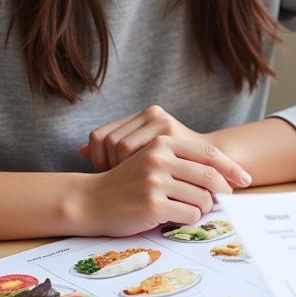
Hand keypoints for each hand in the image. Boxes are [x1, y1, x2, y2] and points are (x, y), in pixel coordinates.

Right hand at [79, 135, 250, 235]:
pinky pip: (188, 215)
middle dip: (223, 191)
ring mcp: (155, 182)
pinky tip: (176, 217)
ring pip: (202, 199)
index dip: (231, 167)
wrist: (91, 201)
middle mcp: (160, 159)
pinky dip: (190, 219)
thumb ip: (184, 164)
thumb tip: (225, 180)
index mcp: (163, 143)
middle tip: (225, 201)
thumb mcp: (154, 161)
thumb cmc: (129, 183)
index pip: (208, 153)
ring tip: (191, 209)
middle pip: (210, 176)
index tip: (246, 179)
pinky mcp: (152, 205)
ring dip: (203, 209)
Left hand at [81, 104, 205, 170]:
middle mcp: (150, 113)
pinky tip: (143, 182)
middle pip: (109, 141)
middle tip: (116, 180)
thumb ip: (113, 152)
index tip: (107, 174)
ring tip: (130, 180)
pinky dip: (134, 170)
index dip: (97, 158)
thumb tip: (80, 151)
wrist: (215, 165)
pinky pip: (136, 154)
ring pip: (120, 146)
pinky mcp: (170, 133)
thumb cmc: (172, 166)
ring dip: (121, 167)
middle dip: (107, 164)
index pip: (100, 136)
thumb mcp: (141, 155)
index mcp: (141, 117)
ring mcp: (161, 121)